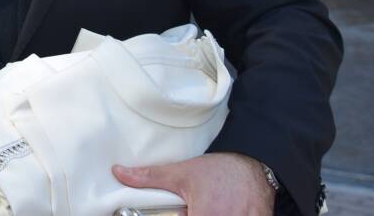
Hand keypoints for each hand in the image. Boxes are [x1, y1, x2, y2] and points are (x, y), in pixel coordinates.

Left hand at [113, 152, 273, 215]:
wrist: (254, 164)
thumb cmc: (219, 169)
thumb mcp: (182, 172)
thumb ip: (150, 177)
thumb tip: (119, 173)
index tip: (183, 211)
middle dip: (195, 215)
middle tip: (195, 207)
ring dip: (210, 215)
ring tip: (210, 206)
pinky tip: (223, 209)